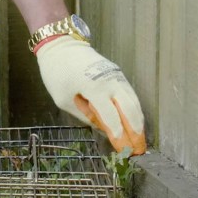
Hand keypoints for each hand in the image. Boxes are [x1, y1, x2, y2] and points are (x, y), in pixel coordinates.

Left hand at [35, 36, 145, 154]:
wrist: (61, 45)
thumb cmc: (57, 74)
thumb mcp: (63, 100)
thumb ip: (85, 115)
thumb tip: (104, 129)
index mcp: (94, 88)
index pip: (112, 117)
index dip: (119, 136)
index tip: (124, 152)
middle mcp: (110, 81)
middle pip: (129, 110)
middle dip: (136, 132)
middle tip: (139, 151)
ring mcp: (116, 76)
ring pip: (134, 102)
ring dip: (138, 122)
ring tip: (140, 141)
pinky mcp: (117, 73)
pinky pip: (130, 94)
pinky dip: (135, 109)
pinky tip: (135, 122)